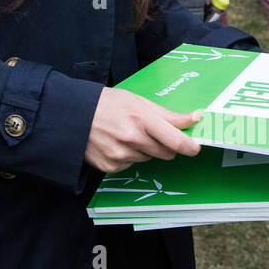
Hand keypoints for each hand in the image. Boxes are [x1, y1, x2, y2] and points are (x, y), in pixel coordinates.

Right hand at [84, 87, 202, 173]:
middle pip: (167, 153)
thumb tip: (195, 118)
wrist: (72, 115)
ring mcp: (120, 156)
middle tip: (153, 133)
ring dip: (145, 150)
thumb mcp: (138, 101)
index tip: (196, 146)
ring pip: (148, 159)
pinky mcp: (111, 167)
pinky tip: (116, 143)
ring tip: (126, 134)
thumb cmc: (107, 103)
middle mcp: (132, 140)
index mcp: (141, 120)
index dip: (190, 146)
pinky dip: (129, 156)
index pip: (176, 141)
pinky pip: (132, 165)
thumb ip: (168, 114)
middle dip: (166, 145)